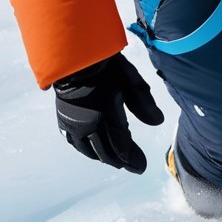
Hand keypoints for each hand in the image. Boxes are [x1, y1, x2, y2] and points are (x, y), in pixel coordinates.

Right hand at [54, 53, 163, 172]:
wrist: (71, 53)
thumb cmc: (103, 62)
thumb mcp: (128, 78)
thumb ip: (143, 101)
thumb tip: (158, 122)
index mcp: (106, 116)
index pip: (121, 146)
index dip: (133, 159)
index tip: (142, 168)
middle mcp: (87, 125)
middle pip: (106, 152)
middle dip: (120, 161)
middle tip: (131, 166)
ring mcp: (73, 124)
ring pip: (89, 150)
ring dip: (103, 156)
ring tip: (114, 159)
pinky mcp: (63, 119)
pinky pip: (75, 142)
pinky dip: (86, 149)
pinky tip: (91, 149)